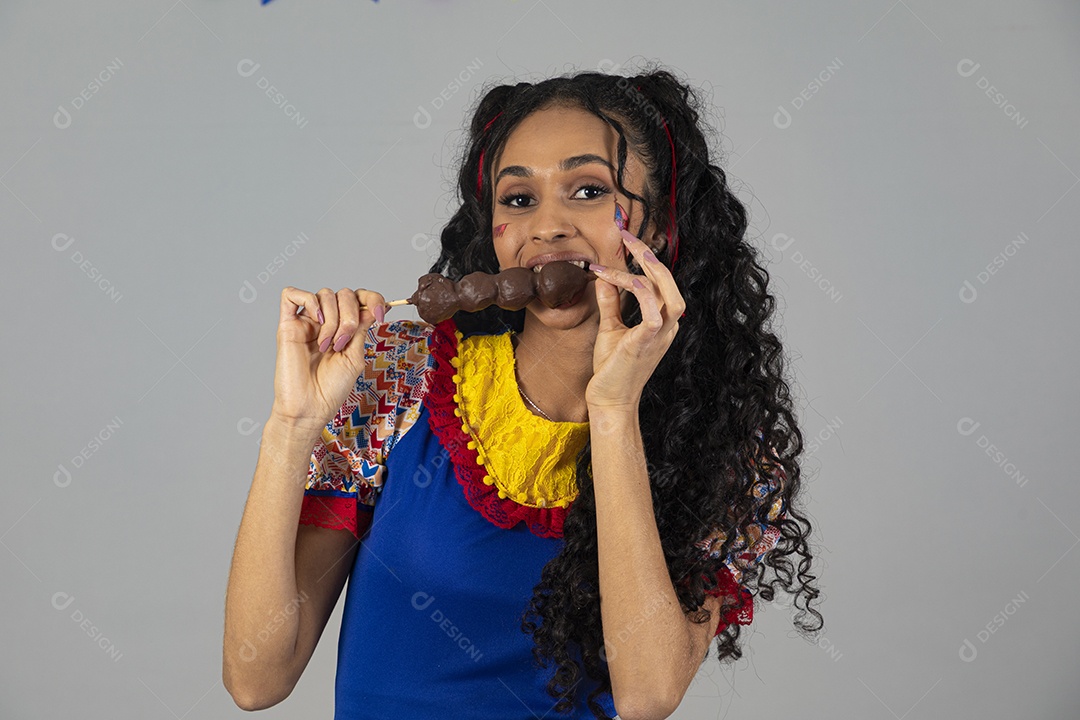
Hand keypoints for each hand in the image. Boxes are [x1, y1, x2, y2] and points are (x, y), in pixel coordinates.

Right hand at [271, 286, 388, 435]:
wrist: (310, 407)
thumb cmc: (331, 388)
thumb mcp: (355, 356)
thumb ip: (361, 329)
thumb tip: (372, 306)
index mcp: (345, 327)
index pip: (360, 298)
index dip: (372, 299)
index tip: (380, 315)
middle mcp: (327, 321)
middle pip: (344, 294)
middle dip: (350, 316)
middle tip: (343, 343)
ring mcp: (307, 322)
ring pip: (325, 294)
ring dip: (333, 319)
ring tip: (328, 345)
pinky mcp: (287, 325)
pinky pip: (292, 295)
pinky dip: (309, 300)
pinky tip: (316, 321)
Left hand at [585, 224, 684, 409]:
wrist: (610, 398)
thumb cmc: (612, 368)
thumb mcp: (610, 328)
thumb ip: (610, 303)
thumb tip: (603, 279)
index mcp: (661, 321)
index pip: (657, 283)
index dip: (639, 262)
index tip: (617, 248)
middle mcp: (666, 326)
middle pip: (669, 282)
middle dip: (649, 256)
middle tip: (627, 237)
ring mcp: (660, 335)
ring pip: (670, 295)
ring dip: (652, 271)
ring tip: (632, 253)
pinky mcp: (648, 343)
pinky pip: (654, 314)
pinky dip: (644, 294)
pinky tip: (627, 281)